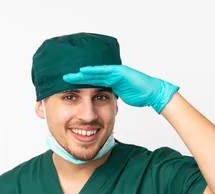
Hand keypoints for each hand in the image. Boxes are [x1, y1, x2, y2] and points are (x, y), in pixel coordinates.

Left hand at [63, 65, 179, 113]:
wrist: (152, 92)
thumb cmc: (139, 94)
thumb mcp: (120, 96)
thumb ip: (111, 95)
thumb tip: (104, 100)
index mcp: (110, 81)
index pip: (92, 82)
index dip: (80, 83)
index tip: (68, 85)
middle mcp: (111, 74)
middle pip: (90, 75)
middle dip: (76, 77)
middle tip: (62, 77)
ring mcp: (115, 72)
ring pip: (94, 72)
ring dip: (81, 73)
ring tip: (68, 74)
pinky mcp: (119, 72)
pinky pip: (103, 71)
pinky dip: (92, 71)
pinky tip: (82, 71)